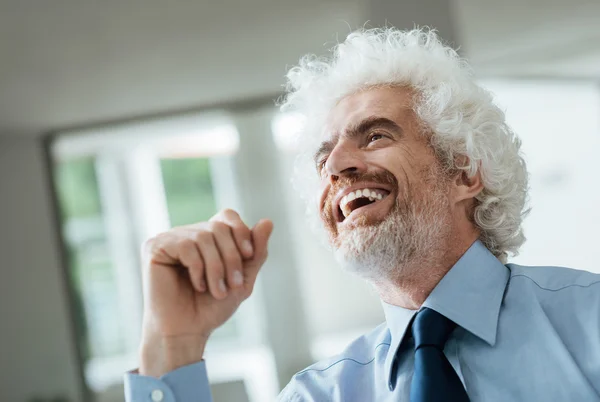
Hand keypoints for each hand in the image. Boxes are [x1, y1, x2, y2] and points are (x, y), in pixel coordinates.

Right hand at [138, 209, 272, 376]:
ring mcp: (170, 238)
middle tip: (233, 285)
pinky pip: (185, 245)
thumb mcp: (243, 278)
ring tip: (217, 291)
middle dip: (231, 257)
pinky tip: (197, 285)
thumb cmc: (212, 307)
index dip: (240, 231)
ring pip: (204, 236)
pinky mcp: (154, 247)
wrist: (188, 332)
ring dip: (216, 267)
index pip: (227, 216)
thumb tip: (268, 221)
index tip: (248, 255)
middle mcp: (187, 233)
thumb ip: (256, 252)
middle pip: (218, 227)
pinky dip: (198, 268)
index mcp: (207, 237)